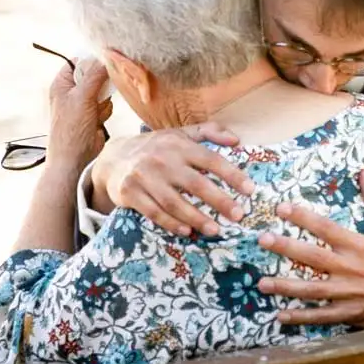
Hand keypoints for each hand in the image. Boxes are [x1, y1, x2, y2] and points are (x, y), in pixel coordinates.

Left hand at [47, 58, 112, 172]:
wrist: (75, 159)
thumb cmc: (70, 130)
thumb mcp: (82, 97)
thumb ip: (95, 75)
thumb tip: (107, 58)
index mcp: (62, 83)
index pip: (78, 62)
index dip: (92, 61)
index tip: (106, 61)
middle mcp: (72, 92)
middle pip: (94, 75)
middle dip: (101, 85)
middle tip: (100, 92)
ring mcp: (83, 104)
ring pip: (104, 90)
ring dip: (103, 101)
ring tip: (94, 112)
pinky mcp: (94, 114)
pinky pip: (107, 104)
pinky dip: (105, 111)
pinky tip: (97, 121)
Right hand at [91, 124, 254, 236]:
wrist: (114, 157)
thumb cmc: (156, 148)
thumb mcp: (180, 134)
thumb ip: (209, 132)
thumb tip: (236, 139)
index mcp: (179, 145)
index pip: (211, 160)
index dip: (232, 175)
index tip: (249, 190)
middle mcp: (162, 160)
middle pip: (196, 184)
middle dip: (220, 201)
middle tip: (238, 216)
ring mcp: (145, 177)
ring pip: (174, 202)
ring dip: (197, 218)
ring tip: (215, 230)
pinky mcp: (130, 193)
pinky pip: (153, 212)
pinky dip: (171, 223)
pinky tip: (186, 231)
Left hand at [258, 170, 363, 327]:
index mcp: (359, 246)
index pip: (326, 228)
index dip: (302, 217)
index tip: (280, 208)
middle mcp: (351, 269)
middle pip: (312, 258)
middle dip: (286, 248)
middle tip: (262, 240)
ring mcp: (349, 293)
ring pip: (312, 290)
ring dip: (286, 287)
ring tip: (262, 283)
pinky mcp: (350, 313)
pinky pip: (322, 316)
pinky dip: (302, 317)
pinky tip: (281, 315)